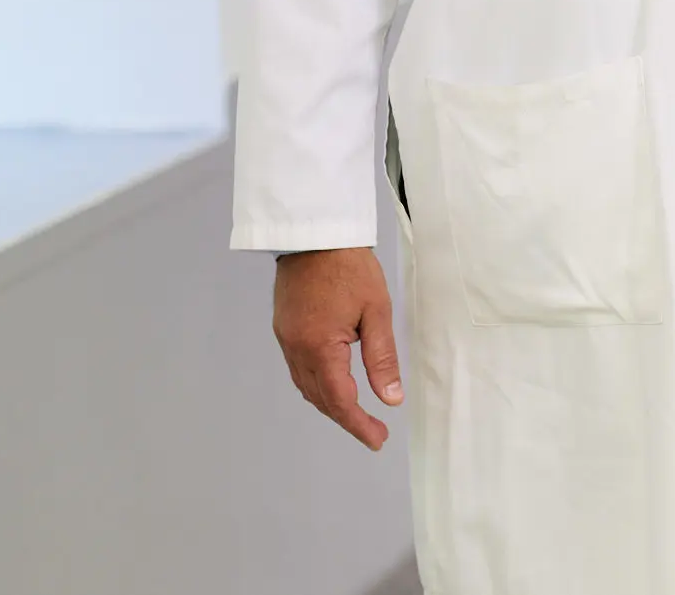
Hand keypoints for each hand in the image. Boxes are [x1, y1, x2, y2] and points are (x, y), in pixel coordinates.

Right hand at [273, 247, 402, 450]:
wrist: (315, 234)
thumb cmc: (350, 267)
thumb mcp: (377, 311)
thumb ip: (382, 358)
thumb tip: (390, 398)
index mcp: (319, 346)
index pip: (339, 399)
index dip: (358, 424)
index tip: (378, 440)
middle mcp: (296, 348)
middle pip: (320, 397)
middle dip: (347, 418)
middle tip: (374, 432)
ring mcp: (286, 339)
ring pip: (306, 386)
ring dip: (331, 403)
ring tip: (358, 414)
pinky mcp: (284, 329)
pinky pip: (299, 369)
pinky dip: (318, 385)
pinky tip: (335, 385)